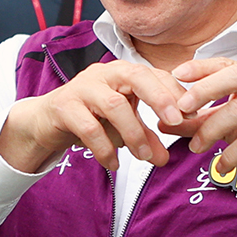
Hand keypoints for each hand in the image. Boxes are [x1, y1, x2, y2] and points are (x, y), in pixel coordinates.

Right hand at [0, 60, 189, 173]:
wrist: (44, 121)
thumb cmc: (89, 117)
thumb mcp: (121, 126)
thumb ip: (145, 138)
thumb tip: (164, 159)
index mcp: (123, 73)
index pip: (155, 74)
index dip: (175, 92)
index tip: (191, 116)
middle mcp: (104, 73)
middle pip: (137, 76)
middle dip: (159, 98)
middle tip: (175, 123)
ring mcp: (82, 87)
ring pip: (114, 104)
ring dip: (133, 133)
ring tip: (143, 157)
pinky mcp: (64, 106)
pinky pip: (89, 127)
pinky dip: (104, 148)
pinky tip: (112, 163)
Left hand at [163, 58, 236, 192]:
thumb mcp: (231, 125)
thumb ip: (199, 121)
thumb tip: (162, 123)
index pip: (227, 64)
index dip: (201, 67)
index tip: (176, 74)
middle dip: (205, 89)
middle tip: (181, 107)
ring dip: (211, 129)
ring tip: (195, 147)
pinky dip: (230, 155)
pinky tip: (220, 166)